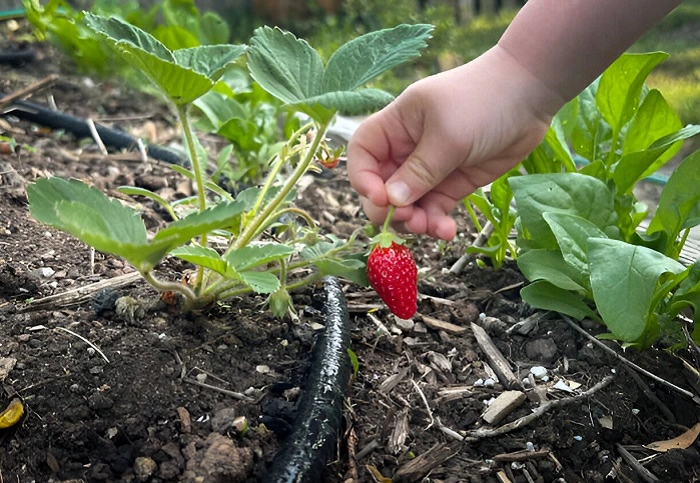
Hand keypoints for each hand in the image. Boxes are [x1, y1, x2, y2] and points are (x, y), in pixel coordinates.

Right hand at [347, 45, 564, 239]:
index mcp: (396, 125)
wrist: (530, 96)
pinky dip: (436, 223)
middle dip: (390, 208)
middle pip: (382, 185)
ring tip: (429, 228)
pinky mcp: (452, 184)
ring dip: (414, 220)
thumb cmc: (483, 102)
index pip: (363, 154)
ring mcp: (430, 168)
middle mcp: (407, 148)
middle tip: (407, 221)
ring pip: (408, 203)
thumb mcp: (448, 135)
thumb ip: (420, 171)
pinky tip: (446, 231)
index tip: (381, 198)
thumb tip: (392, 202)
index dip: (363, 178)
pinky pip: (434, 209)